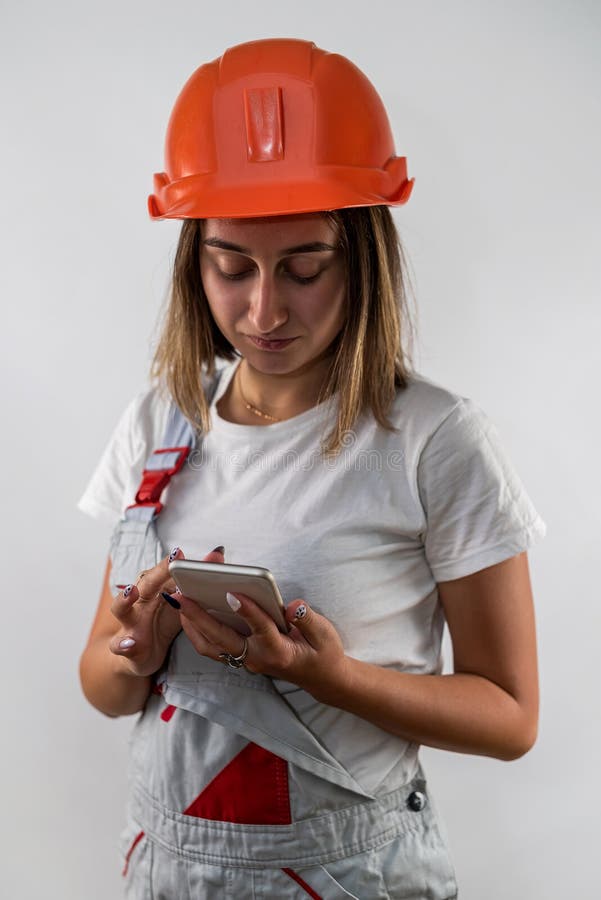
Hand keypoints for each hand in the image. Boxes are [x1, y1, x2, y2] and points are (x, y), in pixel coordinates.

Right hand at [109, 545, 224, 676]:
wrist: (140, 653)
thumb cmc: (162, 621)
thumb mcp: (181, 601)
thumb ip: (196, 579)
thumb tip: (217, 554)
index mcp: (154, 588)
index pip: (161, 571)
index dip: (170, 563)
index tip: (180, 553)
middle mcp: (139, 601)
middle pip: (145, 583)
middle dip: (157, 572)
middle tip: (170, 562)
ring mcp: (130, 622)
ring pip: (121, 608)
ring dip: (125, 599)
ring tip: (133, 592)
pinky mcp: (126, 645)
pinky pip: (120, 644)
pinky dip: (123, 644)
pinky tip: (131, 644)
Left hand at [175, 591, 350, 701]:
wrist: (322, 679)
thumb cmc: (324, 653)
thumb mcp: (325, 635)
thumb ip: (307, 620)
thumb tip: (292, 606)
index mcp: (279, 651)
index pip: (260, 628)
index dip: (247, 610)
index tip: (233, 592)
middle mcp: (258, 657)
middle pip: (222, 638)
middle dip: (200, 616)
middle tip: (182, 594)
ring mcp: (247, 659)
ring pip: (211, 646)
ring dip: (192, 624)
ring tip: (178, 599)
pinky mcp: (242, 657)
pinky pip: (213, 647)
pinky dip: (197, 631)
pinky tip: (189, 613)